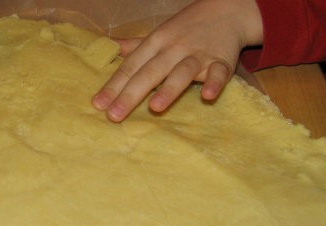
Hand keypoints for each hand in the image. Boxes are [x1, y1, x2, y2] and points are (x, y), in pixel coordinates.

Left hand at [92, 0, 262, 121]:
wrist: (227, 10)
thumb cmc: (186, 29)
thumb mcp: (158, 35)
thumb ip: (134, 46)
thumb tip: (109, 49)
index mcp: (155, 43)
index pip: (131, 67)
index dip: (114, 85)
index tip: (98, 104)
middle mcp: (174, 49)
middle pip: (150, 73)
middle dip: (130, 94)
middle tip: (113, 115)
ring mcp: (198, 55)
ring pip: (181, 72)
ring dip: (169, 89)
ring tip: (154, 108)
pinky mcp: (221, 61)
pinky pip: (218, 72)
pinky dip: (214, 83)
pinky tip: (208, 96)